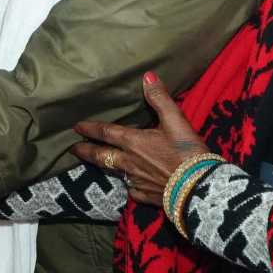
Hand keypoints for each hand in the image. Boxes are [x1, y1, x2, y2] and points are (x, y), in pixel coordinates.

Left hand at [70, 72, 210, 205]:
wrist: (199, 188)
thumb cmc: (187, 152)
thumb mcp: (176, 120)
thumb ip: (160, 99)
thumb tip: (147, 77)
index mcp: (134, 141)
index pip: (105, 132)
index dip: (90, 128)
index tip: (76, 127)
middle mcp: (129, 162)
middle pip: (101, 156)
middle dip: (85, 151)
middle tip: (73, 149)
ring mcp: (136, 181)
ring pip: (114, 172)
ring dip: (104, 166)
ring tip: (98, 163)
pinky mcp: (146, 196)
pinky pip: (132, 189)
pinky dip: (128, 183)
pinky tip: (130, 183)